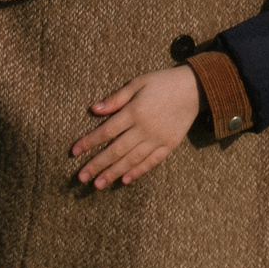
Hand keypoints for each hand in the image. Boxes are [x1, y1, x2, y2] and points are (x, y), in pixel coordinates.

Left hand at [71, 65, 201, 189]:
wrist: (194, 88)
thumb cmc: (162, 82)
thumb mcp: (138, 83)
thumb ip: (116, 98)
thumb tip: (94, 109)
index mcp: (134, 111)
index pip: (106, 131)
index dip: (89, 142)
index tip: (74, 152)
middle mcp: (144, 128)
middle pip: (116, 150)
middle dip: (97, 164)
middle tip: (81, 178)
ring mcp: (158, 138)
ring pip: (131, 159)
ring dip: (113, 173)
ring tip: (98, 185)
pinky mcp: (169, 145)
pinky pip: (151, 162)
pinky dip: (138, 172)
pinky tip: (125, 180)